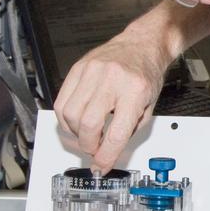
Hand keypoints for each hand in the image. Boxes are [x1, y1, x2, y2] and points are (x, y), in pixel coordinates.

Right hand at [54, 30, 168, 170]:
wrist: (142, 44)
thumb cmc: (146, 74)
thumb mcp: (148, 106)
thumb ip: (128, 131)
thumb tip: (106, 154)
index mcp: (135, 90)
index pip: (116, 133)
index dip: (106, 155)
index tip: (101, 166)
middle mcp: (112, 79)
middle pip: (88, 124)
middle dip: (89, 146)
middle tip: (95, 150)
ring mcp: (92, 71)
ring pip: (69, 114)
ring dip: (76, 133)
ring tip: (87, 134)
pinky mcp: (78, 68)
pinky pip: (61, 100)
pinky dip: (66, 118)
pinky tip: (77, 121)